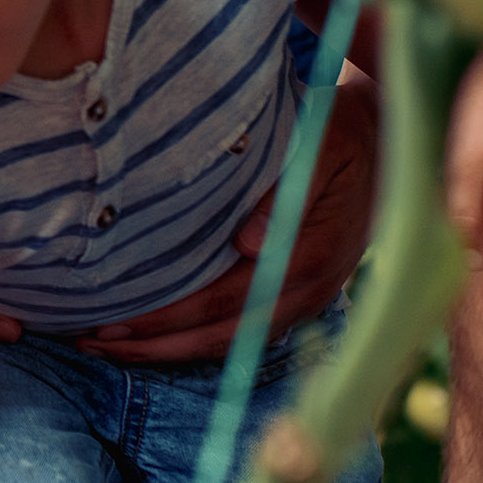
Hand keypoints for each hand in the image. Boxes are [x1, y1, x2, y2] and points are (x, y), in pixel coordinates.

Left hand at [82, 70, 383, 365]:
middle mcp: (310, 289)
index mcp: (310, 254)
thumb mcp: (322, 142)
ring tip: (107, 348)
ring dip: (168, 350)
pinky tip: (153, 340)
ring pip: (231, 343)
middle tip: (91, 342)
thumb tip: (246, 242)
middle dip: (155, 344)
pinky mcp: (300, 299)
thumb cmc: (343, 132)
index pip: (228, 298)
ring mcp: (308, 301)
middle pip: (224, 334)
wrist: (391, 143)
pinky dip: (195, 341)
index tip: (116, 320)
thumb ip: (288, 187)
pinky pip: (243, 335)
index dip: (170, 316)